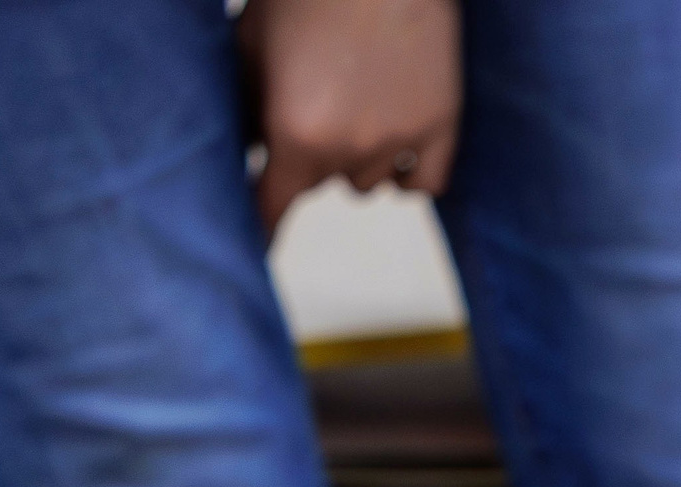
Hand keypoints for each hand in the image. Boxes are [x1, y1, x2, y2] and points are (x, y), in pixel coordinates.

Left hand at [237, 0, 460, 237]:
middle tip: (314, 93)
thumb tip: (238, 152)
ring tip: (359, 97)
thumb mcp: (251, 39)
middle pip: (319, 184)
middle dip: (309, 153)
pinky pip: (421, 184)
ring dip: (358, 157)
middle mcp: (348, 148)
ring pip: (367, 183)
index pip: (271, 209)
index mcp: (294, 131)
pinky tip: (399, 133)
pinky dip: (408, 169)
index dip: (261, 231)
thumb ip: (241, 104)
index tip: (252, 252)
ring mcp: (399, 140)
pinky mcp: (442, 128)